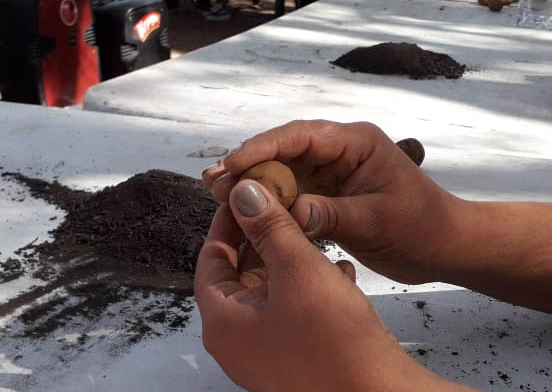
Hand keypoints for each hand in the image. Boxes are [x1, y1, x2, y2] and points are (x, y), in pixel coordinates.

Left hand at [195, 180, 445, 391]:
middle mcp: (238, 341)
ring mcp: (267, 353)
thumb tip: (244, 194)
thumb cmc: (335, 343)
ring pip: (272, 291)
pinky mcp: (297, 359)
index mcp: (222, 322)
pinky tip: (339, 272)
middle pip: (240, 274)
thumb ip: (270, 228)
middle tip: (284, 205)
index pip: (211, 257)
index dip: (230, 220)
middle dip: (265, 238)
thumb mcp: (299, 270)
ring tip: (314, 234)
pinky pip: (295, 312)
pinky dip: (312, 288)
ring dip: (292, 260)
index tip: (248, 193)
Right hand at [202, 120, 462, 284]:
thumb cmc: (420, 226)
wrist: (445, 246)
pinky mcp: (328, 195)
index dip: (262, 148)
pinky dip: (270, 203)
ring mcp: (332, 173)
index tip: (233, 165)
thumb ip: (329, 214)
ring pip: (283, 172)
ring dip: (253, 183)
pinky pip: (292, 194)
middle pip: (284, 151)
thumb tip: (285, 212)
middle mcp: (339, 151)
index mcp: (355, 142)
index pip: (300, 137)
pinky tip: (244, 210)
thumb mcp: (374, 220)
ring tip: (216, 192)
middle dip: (249, 165)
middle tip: (214, 181)